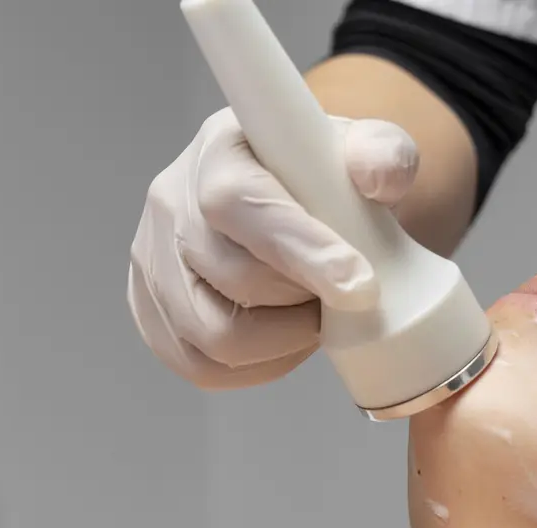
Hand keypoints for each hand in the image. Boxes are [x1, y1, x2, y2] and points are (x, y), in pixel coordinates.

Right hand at [127, 107, 418, 388]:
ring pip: (217, 336)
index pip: (241, 204)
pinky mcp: (154, 312)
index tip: (360, 285)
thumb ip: (382, 155)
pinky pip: (203, 367)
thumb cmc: (325, 177)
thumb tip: (378, 177)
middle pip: (237, 280)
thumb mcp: (365, 150)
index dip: (302, 251)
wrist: (290, 198)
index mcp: (220, 152)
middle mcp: (171, 203)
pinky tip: (289, 336)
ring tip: (315, 311)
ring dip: (285, 338)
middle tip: (343, 290)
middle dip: (307, 297)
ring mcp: (154, 262)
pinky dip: (260, 365)